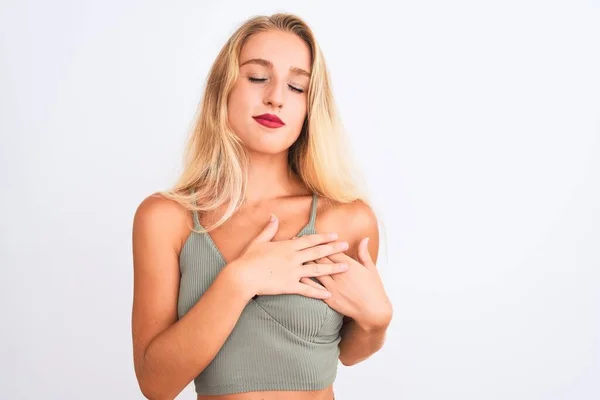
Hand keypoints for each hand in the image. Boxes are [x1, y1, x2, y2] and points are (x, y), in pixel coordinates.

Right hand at [229, 214, 349, 300]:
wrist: (243, 276)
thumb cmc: (248, 258)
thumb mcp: (259, 241)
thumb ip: (269, 229)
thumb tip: (273, 216)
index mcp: (287, 246)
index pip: (310, 240)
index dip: (323, 237)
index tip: (335, 235)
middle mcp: (293, 258)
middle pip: (318, 252)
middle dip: (334, 249)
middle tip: (346, 246)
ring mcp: (293, 272)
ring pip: (317, 270)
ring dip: (333, 268)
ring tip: (346, 267)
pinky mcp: (290, 286)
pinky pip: (307, 289)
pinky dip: (318, 292)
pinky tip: (329, 294)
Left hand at [300, 237, 391, 329]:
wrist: (373, 311)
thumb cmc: (374, 288)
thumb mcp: (371, 268)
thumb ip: (364, 253)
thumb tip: (365, 238)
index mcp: (349, 265)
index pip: (331, 250)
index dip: (320, 242)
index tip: (311, 235)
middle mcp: (339, 274)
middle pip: (320, 258)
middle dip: (307, 248)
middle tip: (295, 240)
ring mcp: (334, 287)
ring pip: (315, 271)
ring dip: (304, 262)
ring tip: (293, 255)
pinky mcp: (330, 298)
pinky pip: (315, 288)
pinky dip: (306, 280)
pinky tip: (297, 275)